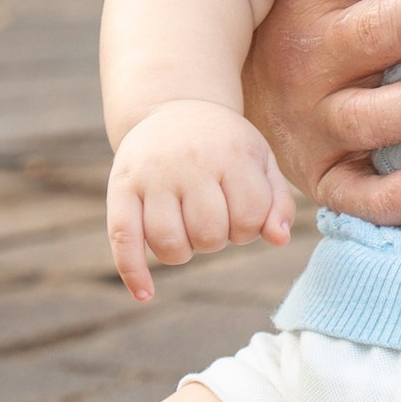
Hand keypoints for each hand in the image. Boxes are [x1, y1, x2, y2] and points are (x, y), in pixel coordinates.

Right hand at [108, 104, 295, 303]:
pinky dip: (133, 272)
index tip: (241, 216)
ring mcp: (152, 175)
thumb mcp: (260, 160)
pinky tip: (146, 294)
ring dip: (182, 253)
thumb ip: (276, 201)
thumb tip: (279, 240)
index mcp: (232, 154)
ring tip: (188, 234)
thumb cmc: (226, 145)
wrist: (174, 106)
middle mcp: (189, 163)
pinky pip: (123, 238)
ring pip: (168, 242)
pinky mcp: (121, 187)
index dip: (248, 230)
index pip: (247, 217)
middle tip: (213, 221)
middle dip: (216, 240)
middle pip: (208, 233)